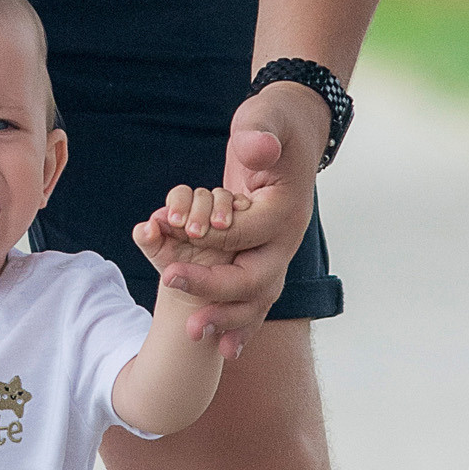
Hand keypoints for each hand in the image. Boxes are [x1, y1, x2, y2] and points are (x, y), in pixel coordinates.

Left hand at [133, 184, 252, 273]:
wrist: (202, 293)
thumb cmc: (177, 270)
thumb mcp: (159, 256)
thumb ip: (147, 239)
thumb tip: (147, 226)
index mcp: (182, 210)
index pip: (181, 194)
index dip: (179, 204)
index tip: (175, 222)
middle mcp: (204, 208)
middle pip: (205, 194)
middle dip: (200, 209)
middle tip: (194, 232)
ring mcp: (226, 214)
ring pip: (226, 198)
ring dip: (221, 208)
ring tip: (219, 226)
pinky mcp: (247, 223)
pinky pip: (247, 207)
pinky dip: (242, 207)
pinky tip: (237, 218)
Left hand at [140, 82, 329, 342]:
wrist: (294, 133)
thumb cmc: (273, 124)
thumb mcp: (265, 118)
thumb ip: (260, 134)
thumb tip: (257, 150)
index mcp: (285, 210)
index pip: (245, 234)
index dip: (210, 240)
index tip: (176, 241)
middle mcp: (287, 239)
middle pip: (254, 278)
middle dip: (214, 292)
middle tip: (174, 294)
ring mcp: (279, 253)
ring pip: (257, 299)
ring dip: (227, 320)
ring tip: (194, 333)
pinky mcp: (266, 258)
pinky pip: (256, 300)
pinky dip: (241, 324)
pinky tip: (225, 350)